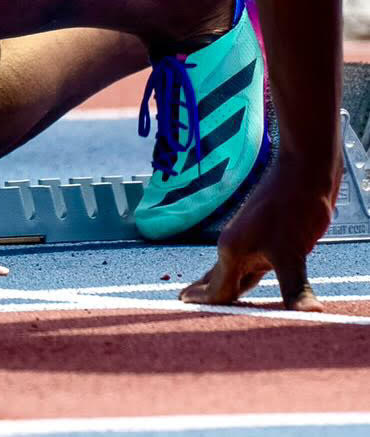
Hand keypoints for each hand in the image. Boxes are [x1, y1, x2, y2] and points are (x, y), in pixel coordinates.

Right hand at [181, 150, 339, 310]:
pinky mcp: (266, 239)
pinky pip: (247, 266)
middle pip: (217, 279)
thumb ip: (294, 289)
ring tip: (205, 297)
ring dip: (220, 287)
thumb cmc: (294, 206)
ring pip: (231, 272)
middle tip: (180, 305)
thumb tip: (308, 318)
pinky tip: (244, 280)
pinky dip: (241, 280)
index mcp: (233, 251)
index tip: (178, 308)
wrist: (304, 170)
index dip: (202, 304)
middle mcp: (235, 246)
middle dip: (202, 295)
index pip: (216, 290)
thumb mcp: (293, 252)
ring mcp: (250, 241)